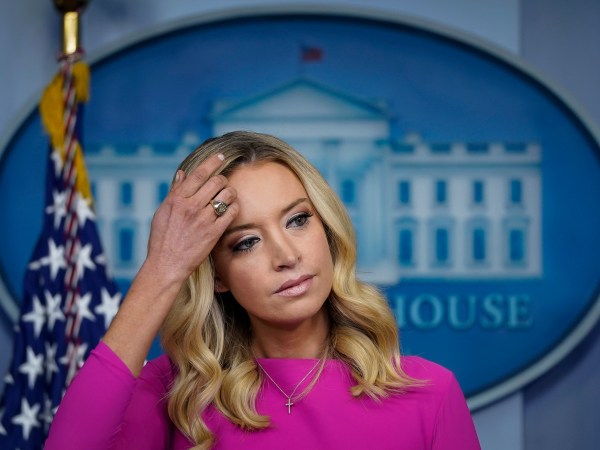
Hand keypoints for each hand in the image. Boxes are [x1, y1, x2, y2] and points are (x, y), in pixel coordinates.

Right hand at [145, 154, 237, 284]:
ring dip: (231, 193)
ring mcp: (203, 219)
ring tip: (228, 196)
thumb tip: (182, 173)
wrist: (166, 264)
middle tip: (223, 184)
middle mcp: (190, 206)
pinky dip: (234, 207)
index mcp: (177, 199)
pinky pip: (231, 212)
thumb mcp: (162, 212)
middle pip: (216, 182)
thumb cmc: (162, 239)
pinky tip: (231, 209)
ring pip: (226, 195)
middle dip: (223, 180)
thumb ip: (174, 192)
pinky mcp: (213, 232)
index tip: (221, 157)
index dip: (212, 162)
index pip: (199, 173)